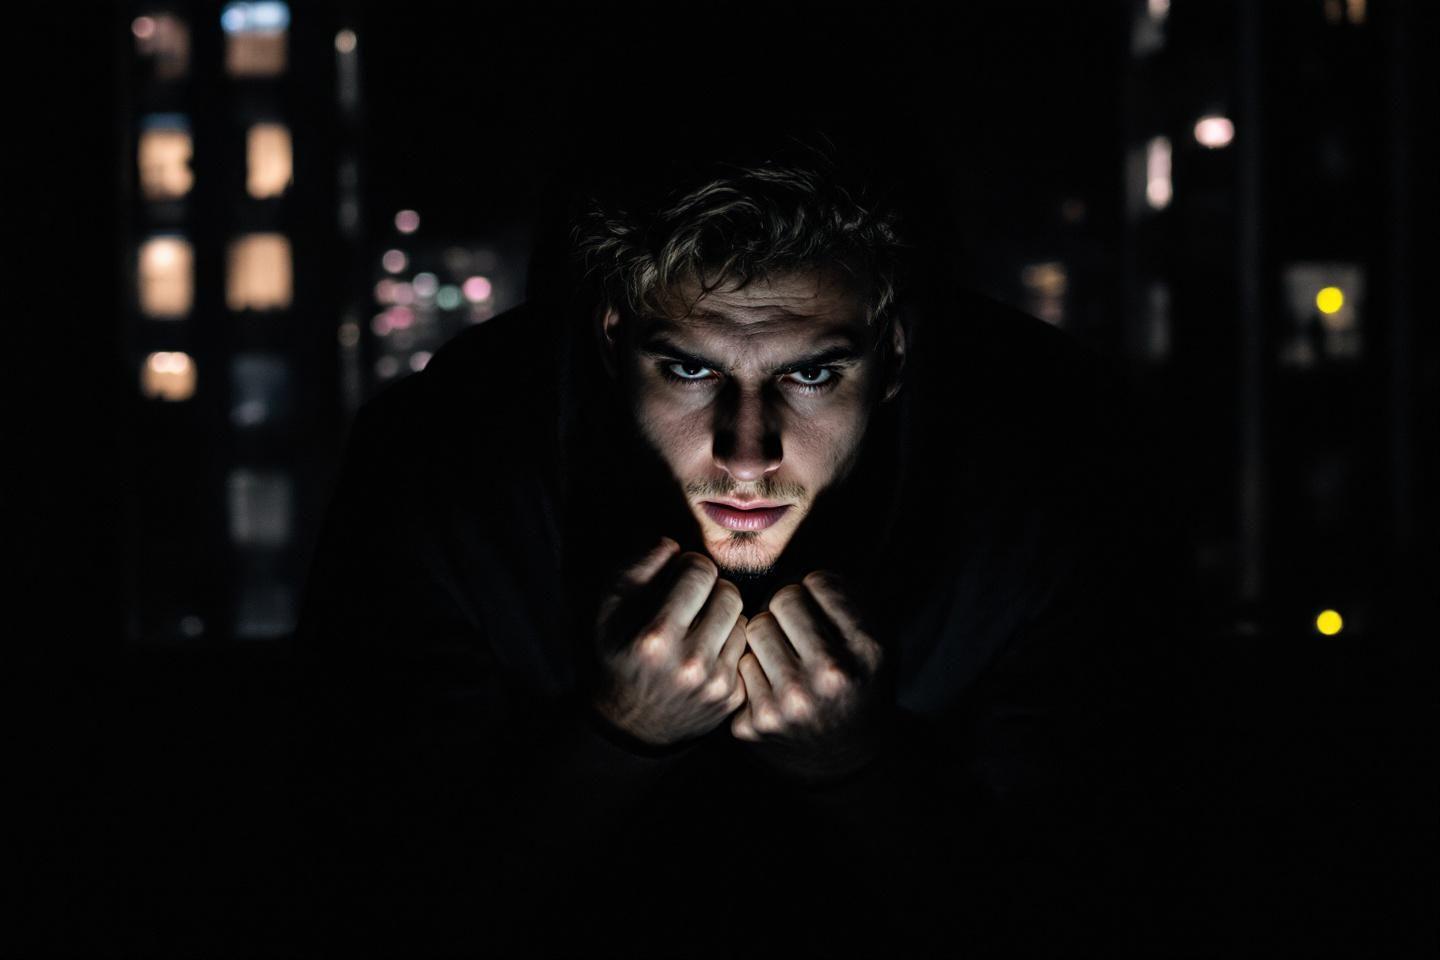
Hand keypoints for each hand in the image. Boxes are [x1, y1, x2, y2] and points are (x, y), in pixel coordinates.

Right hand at [591, 538, 748, 746]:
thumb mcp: (609, 611)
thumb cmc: (619, 656)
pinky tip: (709, 648)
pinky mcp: (732, 697)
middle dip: (712, 588)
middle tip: (695, 597)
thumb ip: (637, 569)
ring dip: (724, 615)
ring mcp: (715, 683)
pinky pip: (747, 647)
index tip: (680, 576)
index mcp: (655, 637)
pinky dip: (730, 642)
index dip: (690, 565)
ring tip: (701, 623)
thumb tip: (673, 543)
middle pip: (729, 591)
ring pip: (743, 617)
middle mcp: (689, 662)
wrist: (632, 726)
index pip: (699, 571)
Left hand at [731, 571, 887, 781]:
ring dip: (767, 633)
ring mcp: (788, 703)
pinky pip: (738, 664)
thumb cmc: (859, 684)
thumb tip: (804, 566)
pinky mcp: (755, 722)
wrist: (843, 760)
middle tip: (796, 624)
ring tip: (784, 650)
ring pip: (755, 626)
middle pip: (783, 599)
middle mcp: (829, 677)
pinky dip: (752, 667)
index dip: (816, 589)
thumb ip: (851, 598)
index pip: (819, 582)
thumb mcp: (877, 641)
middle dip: (787, 606)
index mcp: (866, 650)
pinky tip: (770, 681)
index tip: (820, 605)